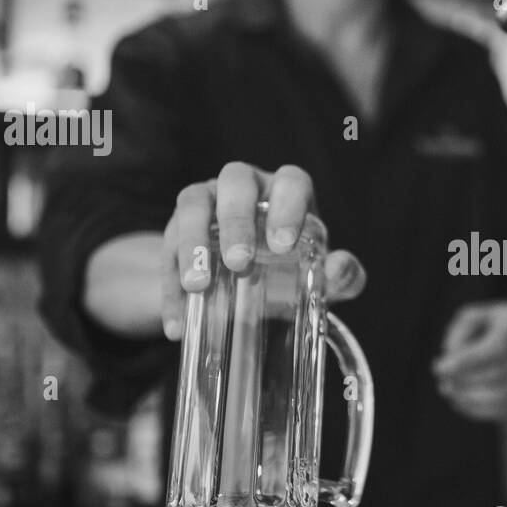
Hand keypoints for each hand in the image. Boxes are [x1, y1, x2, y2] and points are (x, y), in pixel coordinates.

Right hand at [160, 162, 366, 339]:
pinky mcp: (176, 227)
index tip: (283, 245)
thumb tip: (340, 267)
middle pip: (236, 181)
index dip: (287, 206)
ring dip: (192, 242)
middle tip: (239, 263)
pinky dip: (168, 288)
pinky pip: (165, 248)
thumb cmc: (294, 268)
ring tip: (198, 287)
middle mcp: (246, 186)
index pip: (291, 181)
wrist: (247, 285)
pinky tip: (178, 325)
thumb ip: (342, 276)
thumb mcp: (320, 276)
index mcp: (287, 192)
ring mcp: (208, 201)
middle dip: (236, 220)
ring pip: (193, 202)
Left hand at [433, 301, 506, 421]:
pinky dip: (479, 410)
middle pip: (501, 376)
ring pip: (504, 397)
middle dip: (465, 382)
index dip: (467, 362)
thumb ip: (460, 333)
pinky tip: (460, 401)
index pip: (499, 349)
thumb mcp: (475, 315)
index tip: (438, 368)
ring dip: (470, 399)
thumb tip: (453, 359)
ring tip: (449, 391)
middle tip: (442, 382)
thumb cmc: (496, 322)